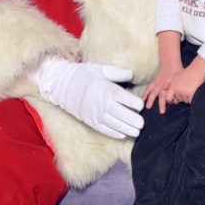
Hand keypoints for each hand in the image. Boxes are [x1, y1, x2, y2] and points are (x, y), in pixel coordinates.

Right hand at [29, 56, 144, 138]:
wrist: (61, 85)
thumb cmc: (82, 75)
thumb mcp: (98, 69)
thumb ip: (116, 73)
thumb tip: (131, 73)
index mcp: (104, 88)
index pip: (122, 97)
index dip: (133, 103)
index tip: (141, 106)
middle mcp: (100, 102)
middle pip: (120, 113)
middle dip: (133, 120)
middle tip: (143, 124)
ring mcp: (94, 113)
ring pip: (114, 124)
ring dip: (127, 129)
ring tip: (137, 132)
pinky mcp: (90, 121)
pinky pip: (104, 129)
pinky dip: (114, 133)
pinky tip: (123, 135)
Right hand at [142, 64, 181, 110]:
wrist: (170, 63)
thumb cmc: (177, 71)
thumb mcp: (180, 79)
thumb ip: (178, 89)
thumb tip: (177, 99)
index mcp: (170, 86)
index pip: (170, 95)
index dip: (170, 101)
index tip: (173, 106)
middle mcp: (163, 86)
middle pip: (162, 96)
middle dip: (162, 104)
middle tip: (161, 112)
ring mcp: (157, 84)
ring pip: (153, 93)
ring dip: (150, 100)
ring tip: (147, 107)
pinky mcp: (154, 82)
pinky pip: (149, 88)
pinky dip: (145, 93)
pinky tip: (142, 99)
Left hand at [163, 63, 204, 107]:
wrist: (197, 69)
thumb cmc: (186, 73)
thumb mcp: (174, 75)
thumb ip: (167, 82)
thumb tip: (164, 89)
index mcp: (173, 86)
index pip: (168, 98)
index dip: (171, 99)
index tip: (174, 99)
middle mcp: (177, 90)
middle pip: (178, 100)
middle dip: (181, 97)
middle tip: (185, 90)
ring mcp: (185, 93)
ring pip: (184, 101)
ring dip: (187, 98)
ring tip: (190, 89)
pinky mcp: (192, 95)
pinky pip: (190, 101)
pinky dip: (192, 99)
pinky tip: (193, 92)